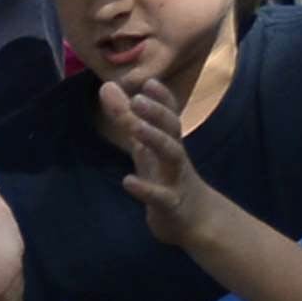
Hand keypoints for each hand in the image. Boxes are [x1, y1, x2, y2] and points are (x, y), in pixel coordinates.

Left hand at [92, 77, 214, 246]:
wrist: (195, 219)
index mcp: (169, 142)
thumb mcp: (144, 147)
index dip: (161, 97)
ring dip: (155, 139)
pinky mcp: (171, 204)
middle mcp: (175, 156)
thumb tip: (106, 86)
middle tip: (138, 98)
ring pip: (171, 155)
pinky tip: (127, 181)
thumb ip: (126, 119)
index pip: (169, 114)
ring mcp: (176, 179)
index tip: (148, 80)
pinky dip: (145, 189)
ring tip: (136, 127)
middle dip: (157, 112)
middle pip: (172, 129)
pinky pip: (160, 196)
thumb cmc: (166, 178)